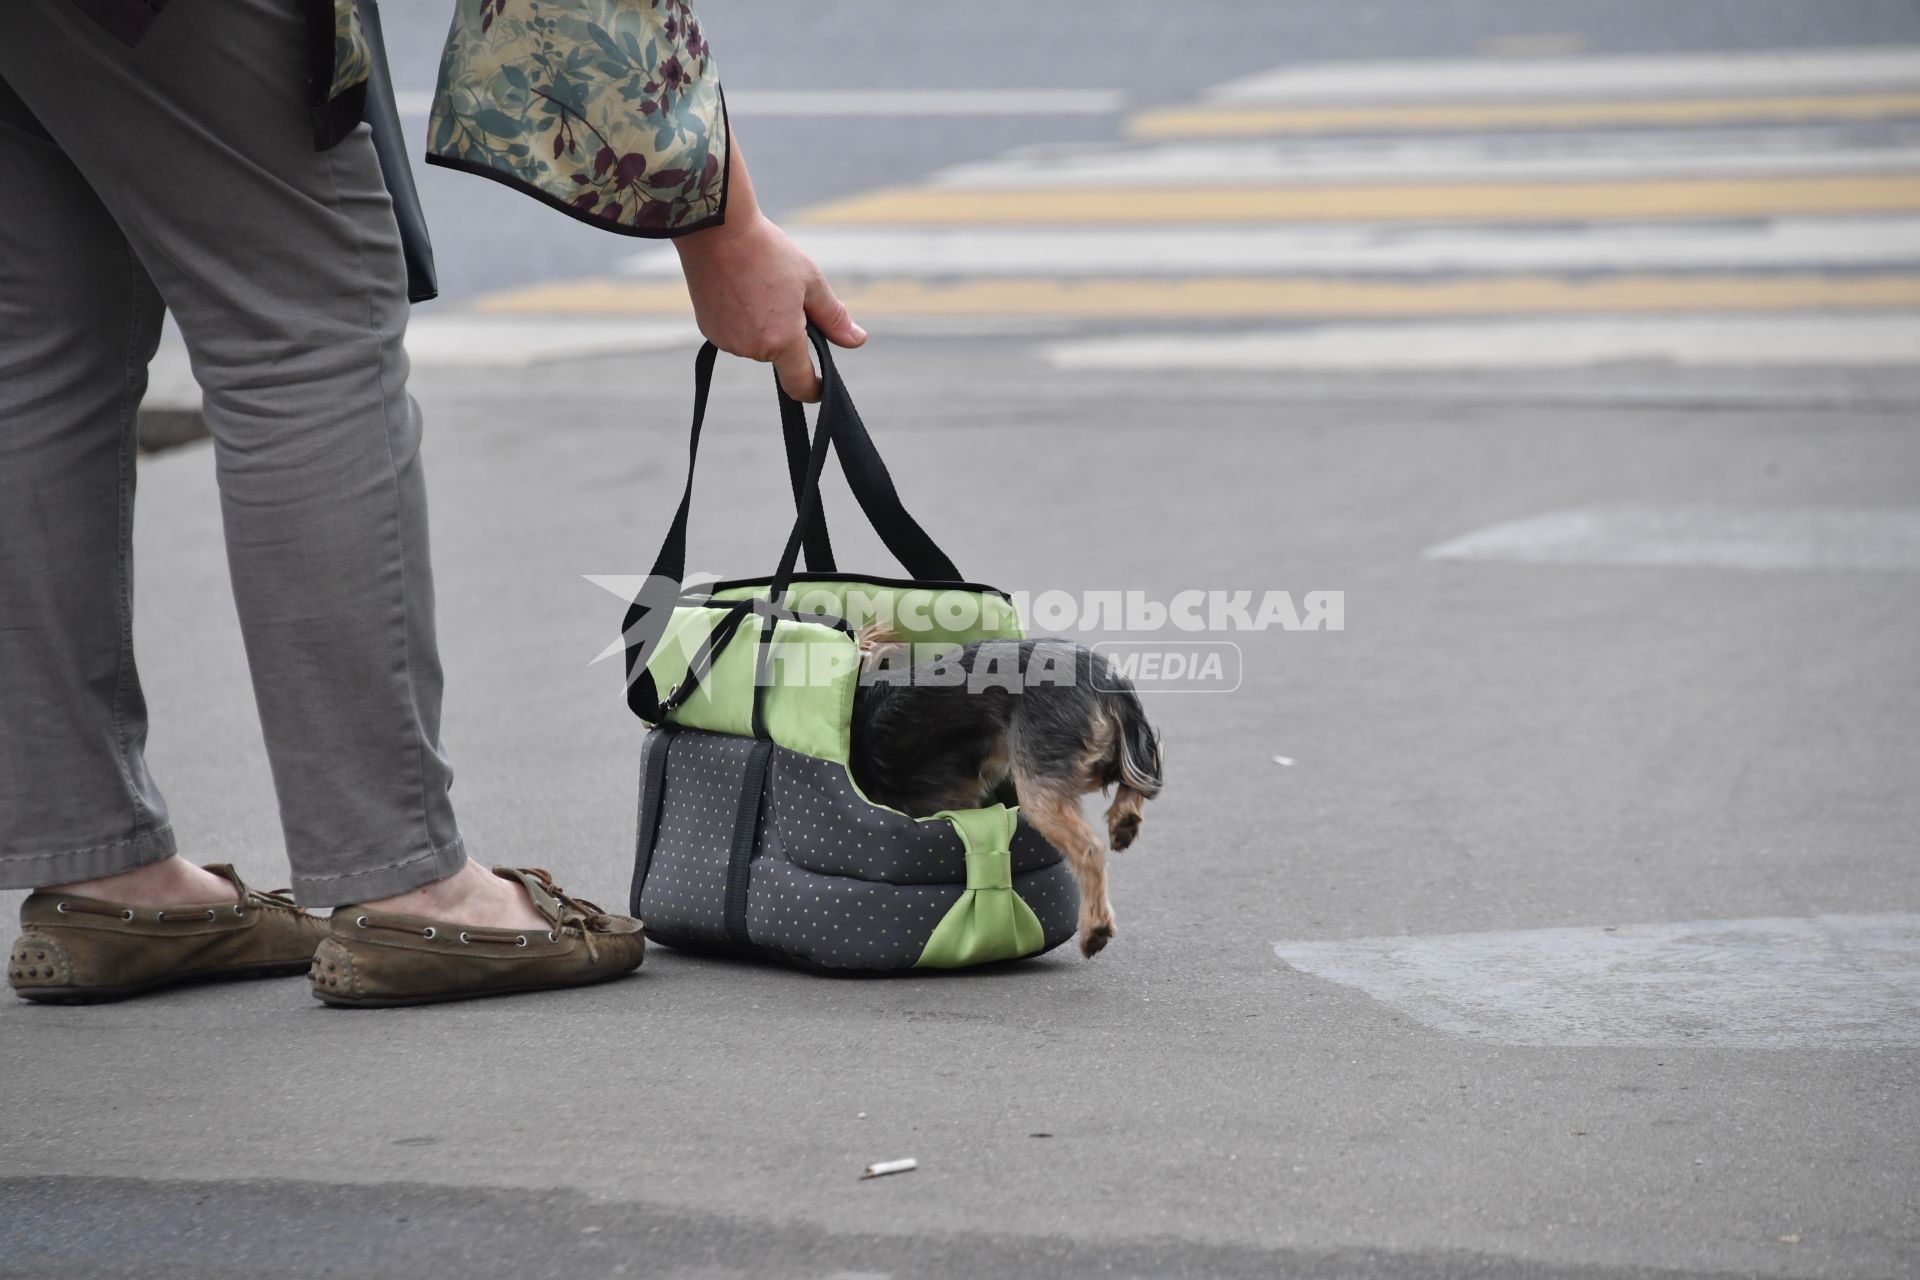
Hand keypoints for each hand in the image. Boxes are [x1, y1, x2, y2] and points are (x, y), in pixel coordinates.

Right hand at [675, 211, 863, 401]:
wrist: (715, 228)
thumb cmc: (767, 251)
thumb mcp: (811, 281)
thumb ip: (833, 317)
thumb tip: (857, 341)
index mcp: (782, 340)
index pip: (800, 385)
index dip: (815, 389)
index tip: (823, 385)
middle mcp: (751, 349)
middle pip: (779, 356)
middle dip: (789, 335)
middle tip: (786, 295)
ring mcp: (726, 341)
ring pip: (756, 344)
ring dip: (765, 327)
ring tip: (759, 286)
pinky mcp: (708, 330)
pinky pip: (735, 334)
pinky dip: (742, 320)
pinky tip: (740, 288)